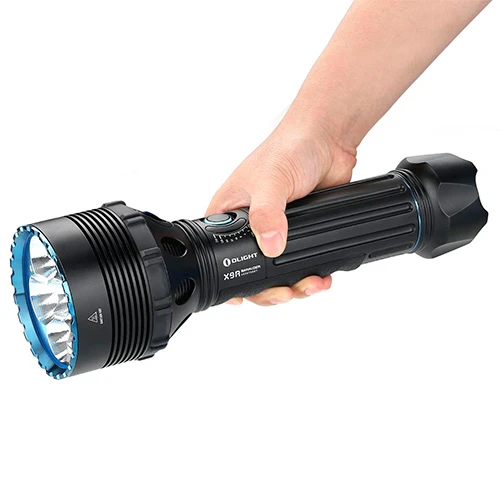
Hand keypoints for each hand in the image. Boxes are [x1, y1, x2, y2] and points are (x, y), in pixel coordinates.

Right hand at [206, 116, 356, 305]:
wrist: (327, 140)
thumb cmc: (288, 149)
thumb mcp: (270, 181)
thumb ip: (267, 214)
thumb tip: (270, 246)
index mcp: (229, 214)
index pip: (221, 255)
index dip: (231, 280)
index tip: (244, 297)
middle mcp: (250, 226)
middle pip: (252, 271)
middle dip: (268, 290)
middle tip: (285, 294)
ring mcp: (276, 232)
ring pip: (278, 273)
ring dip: (294, 287)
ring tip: (309, 286)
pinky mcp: (299, 234)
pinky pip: (302, 263)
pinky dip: (311, 276)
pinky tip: (321, 278)